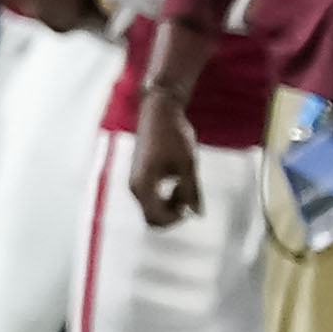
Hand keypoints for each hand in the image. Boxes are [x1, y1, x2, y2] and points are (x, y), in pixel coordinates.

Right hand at [129, 110, 201, 229]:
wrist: (159, 112)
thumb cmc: (173, 135)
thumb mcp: (188, 164)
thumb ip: (192, 191)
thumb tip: (197, 214)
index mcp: (143, 184)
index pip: (157, 218)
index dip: (177, 219)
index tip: (192, 205)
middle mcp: (135, 186)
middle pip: (152, 218)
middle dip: (173, 215)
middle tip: (189, 197)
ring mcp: (136, 182)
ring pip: (152, 209)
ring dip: (170, 206)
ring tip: (184, 184)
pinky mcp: (140, 176)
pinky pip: (151, 199)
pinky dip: (165, 198)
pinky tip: (177, 181)